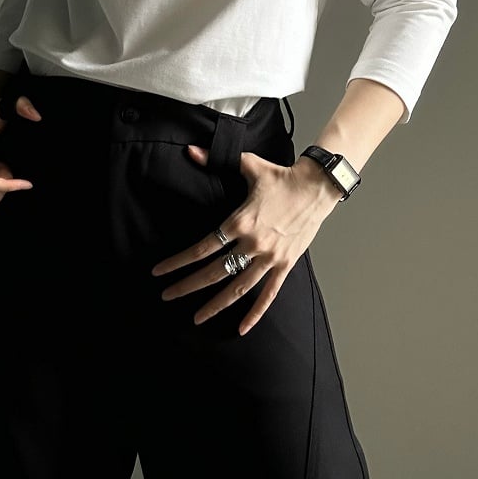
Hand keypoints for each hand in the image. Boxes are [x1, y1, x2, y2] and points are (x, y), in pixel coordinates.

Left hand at [151, 145, 341, 334]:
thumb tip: (191, 151)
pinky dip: (256, 312)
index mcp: (240, 221)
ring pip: (238, 288)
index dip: (179, 262)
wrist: (317, 186)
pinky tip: (241, 327)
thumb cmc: (281, 176)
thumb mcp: (248, 165)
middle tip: (167, 296)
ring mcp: (270, 257)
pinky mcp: (285, 264)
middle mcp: (253, 243)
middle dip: (188, 286)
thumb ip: (215, 160)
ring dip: (216, 305)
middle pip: (214, 272)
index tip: (160, 272)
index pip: (202, 247)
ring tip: (197, 318)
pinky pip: (269, 293)